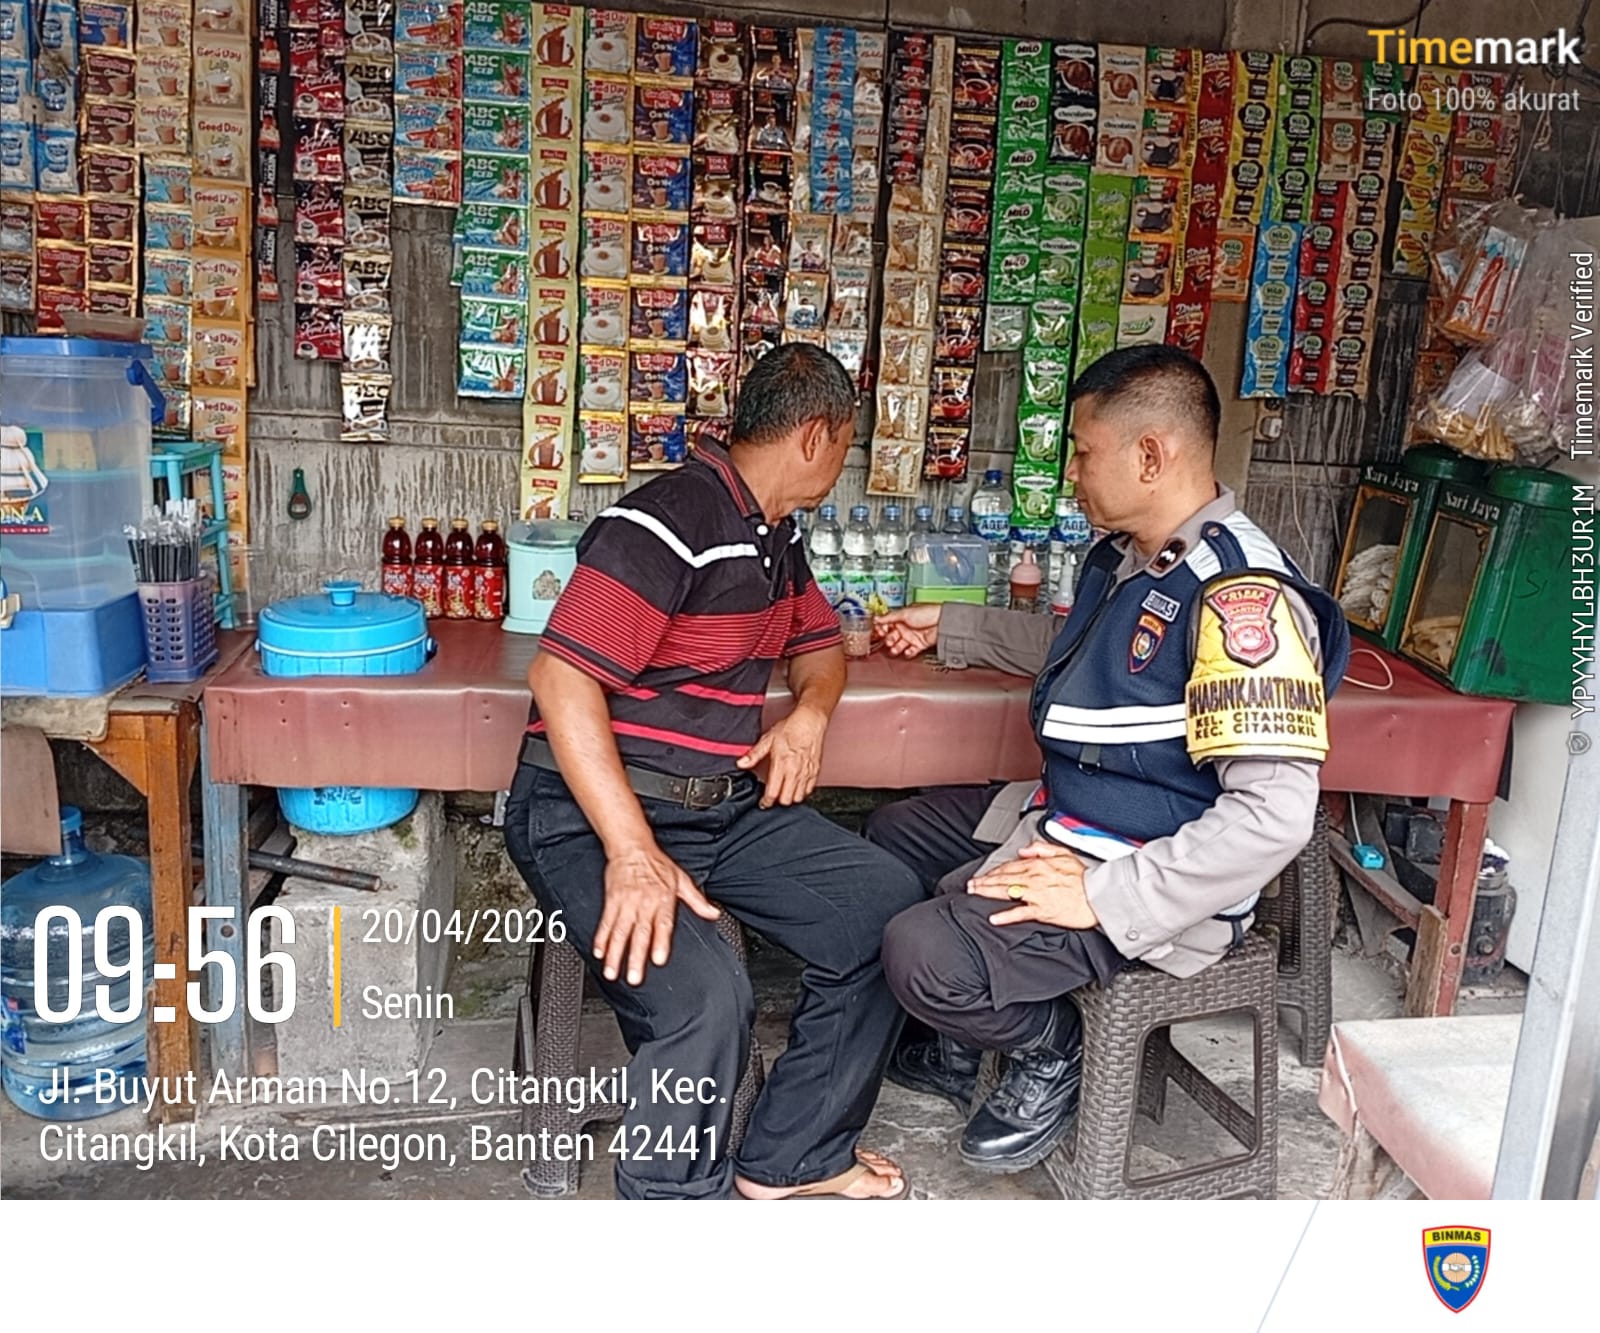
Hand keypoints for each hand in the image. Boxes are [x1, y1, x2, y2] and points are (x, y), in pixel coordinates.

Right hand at [595, 842, 719, 985]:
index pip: (662, 925)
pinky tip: (598, 952)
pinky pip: (606, 922)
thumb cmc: (657, 863)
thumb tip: (714, 913)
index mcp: (663, 900)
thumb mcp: (681, 880)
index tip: (657, 960)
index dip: (660, 943)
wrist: (632, 847)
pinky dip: (601, 938)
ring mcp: (626, 903)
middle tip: (633, 977)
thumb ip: (697, 901)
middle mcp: (644, 903)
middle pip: (639, 934)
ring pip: (619, 932)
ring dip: (615, 954)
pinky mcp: (612, 901)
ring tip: (612, 972)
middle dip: (635, 957)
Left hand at [737, 703, 826, 806]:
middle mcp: (795, 772)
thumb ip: (754, 754)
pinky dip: (801, 792)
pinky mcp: (815, 772)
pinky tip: (795, 786)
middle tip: (772, 796)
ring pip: (798, 798)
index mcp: (782, 765)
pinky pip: (809, 791)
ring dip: (790, 797)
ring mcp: (806, 773)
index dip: (766, 802)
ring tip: (783, 791)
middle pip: (786, 800)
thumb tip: (741, 763)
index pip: (773, 793)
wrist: (810, 721)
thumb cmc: (791, 728)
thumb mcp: (768, 739)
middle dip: (778, 801)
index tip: (763, 802)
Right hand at [874, 603, 941, 656]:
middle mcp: (905, 627)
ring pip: (899, 645)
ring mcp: (912, 636)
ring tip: (895, 648)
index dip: (882, 629)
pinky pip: (910, 651)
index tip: (880, 632)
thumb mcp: (904, 613)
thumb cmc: (927, 613)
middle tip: (889, 640)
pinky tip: (907, 651)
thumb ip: (889, 617)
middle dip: (888, 639)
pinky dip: (908, 653)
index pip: (887, 624)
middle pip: (892, 636)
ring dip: (895, 648)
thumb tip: (876, 618)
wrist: (942, 622)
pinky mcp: (919, 645)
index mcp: (901, 618)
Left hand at [967, 841, 1098, 928]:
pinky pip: (1020, 913)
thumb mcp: (1064, 854)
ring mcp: (1038, 895)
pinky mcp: (1043, 911)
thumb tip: (1024, 850)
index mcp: (1040, 864)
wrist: (1099, 896)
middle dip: (984, 881)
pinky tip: (994, 917)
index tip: (984, 874)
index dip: (994, 870)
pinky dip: (1006, 915)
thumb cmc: (1085, 879)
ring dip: (988, 893)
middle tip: (971, 885)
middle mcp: (1035, 878)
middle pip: (1003, 878)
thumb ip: (1042, 849)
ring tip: (975, 894)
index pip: (1010, 866)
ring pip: (1007, 892)